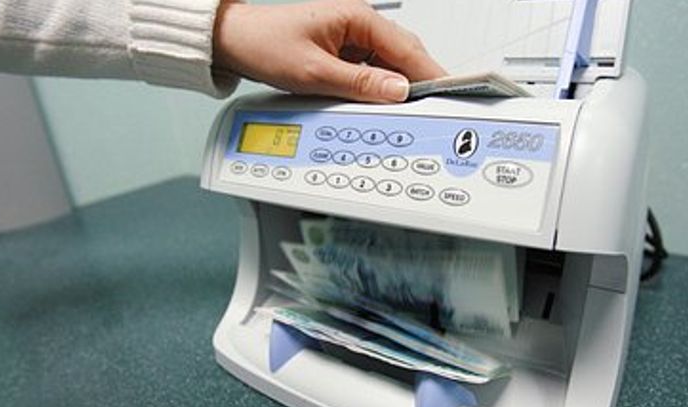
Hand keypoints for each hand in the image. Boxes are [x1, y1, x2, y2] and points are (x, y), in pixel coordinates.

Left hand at [213, 0, 446, 102]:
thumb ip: (360, 83)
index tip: (450, 91)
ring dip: (394, 84)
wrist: (236, 42)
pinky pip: (370, 67)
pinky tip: (377, 100)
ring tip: (402, 108)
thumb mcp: (315, 72)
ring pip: (388, 62)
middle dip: (416, 80)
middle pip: (403, 53)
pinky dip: (377, 84)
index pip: (407, 48)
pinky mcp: (343, 49)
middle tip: (430, 107)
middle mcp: (358, 22)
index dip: (430, 73)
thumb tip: (398, 91)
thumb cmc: (265, 45)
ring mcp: (352, 35)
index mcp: (357, 17)